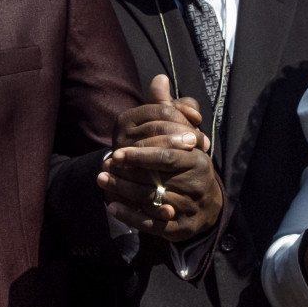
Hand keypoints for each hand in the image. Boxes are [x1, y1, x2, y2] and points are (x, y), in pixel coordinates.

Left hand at [100, 75, 223, 241]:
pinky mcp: (181, 228)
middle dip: (128, 174)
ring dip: (123, 193)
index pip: (168, 155)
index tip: (117, 151)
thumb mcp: (181, 134)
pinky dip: (131, 216)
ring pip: (152, 202)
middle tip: (104, 166)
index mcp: (198, 160)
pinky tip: (112, 206)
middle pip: (158, 180)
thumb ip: (168, 109)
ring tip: (101, 181)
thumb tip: (158, 78)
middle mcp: (197, 185)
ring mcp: (189, 208)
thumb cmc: (188, 163)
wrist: (206, 204)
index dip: (142, 154)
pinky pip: (152, 224)